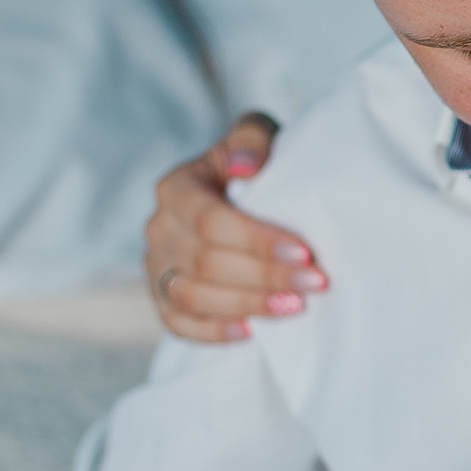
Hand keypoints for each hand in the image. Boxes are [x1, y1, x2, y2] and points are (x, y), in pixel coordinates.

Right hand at [143, 111, 328, 342]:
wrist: (237, 196)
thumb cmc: (253, 166)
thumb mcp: (255, 137)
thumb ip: (252, 141)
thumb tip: (245, 167)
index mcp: (176, 187)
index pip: (210, 220)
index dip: (257, 241)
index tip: (305, 253)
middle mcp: (158, 227)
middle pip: (205, 262)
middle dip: (265, 276)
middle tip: (315, 284)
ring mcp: (155, 266)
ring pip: (191, 296)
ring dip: (246, 306)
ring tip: (294, 307)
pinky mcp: (161, 297)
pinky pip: (178, 324)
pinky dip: (212, 332)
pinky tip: (252, 333)